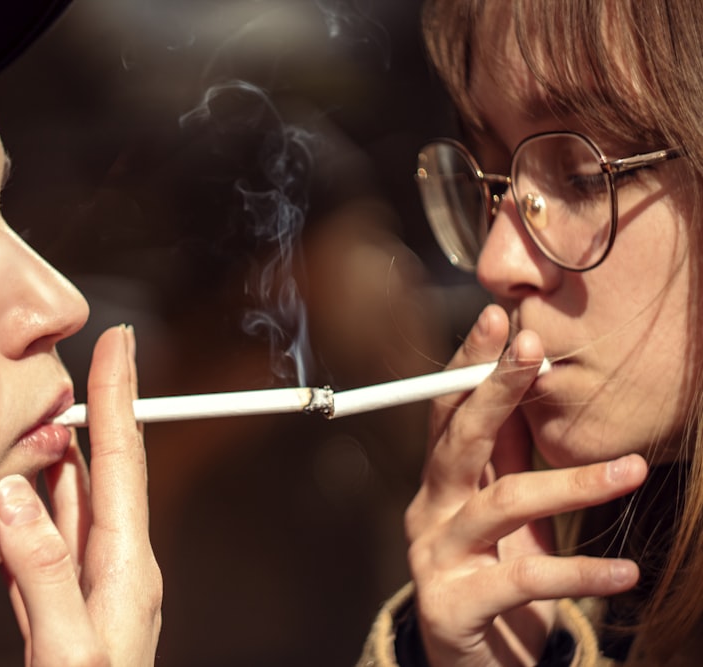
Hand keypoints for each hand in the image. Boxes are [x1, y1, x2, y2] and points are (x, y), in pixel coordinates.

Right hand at [0, 325, 161, 665]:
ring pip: (75, 504)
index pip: (126, 461)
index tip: (120, 341)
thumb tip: (16, 492)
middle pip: (105, 473)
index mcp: (129, 568)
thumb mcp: (67, 647)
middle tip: (83, 362)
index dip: (121, 396)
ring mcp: (92, 588)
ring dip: (64, 458)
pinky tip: (28, 493)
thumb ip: (39, 570)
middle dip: (94, 414)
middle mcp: (118, 568)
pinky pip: (51, 543)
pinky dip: (39, 508)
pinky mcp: (65, 608)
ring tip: (49, 414)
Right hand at [405, 305, 644, 665]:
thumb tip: (529, 381)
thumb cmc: (496, 578)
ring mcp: (436, 558)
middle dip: (494, 391)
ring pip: (499, 506)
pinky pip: (520, 581)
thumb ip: (509, 454)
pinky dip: (578, 574)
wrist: (472, 665)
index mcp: (442, 483)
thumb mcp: (506, 510)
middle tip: (533, 352)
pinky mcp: (453, 607)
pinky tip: (625, 572)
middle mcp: (430, 512)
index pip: (448, 412)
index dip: (471, 366)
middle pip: (457, 442)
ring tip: (633, 472)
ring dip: (570, 485)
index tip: (501, 321)